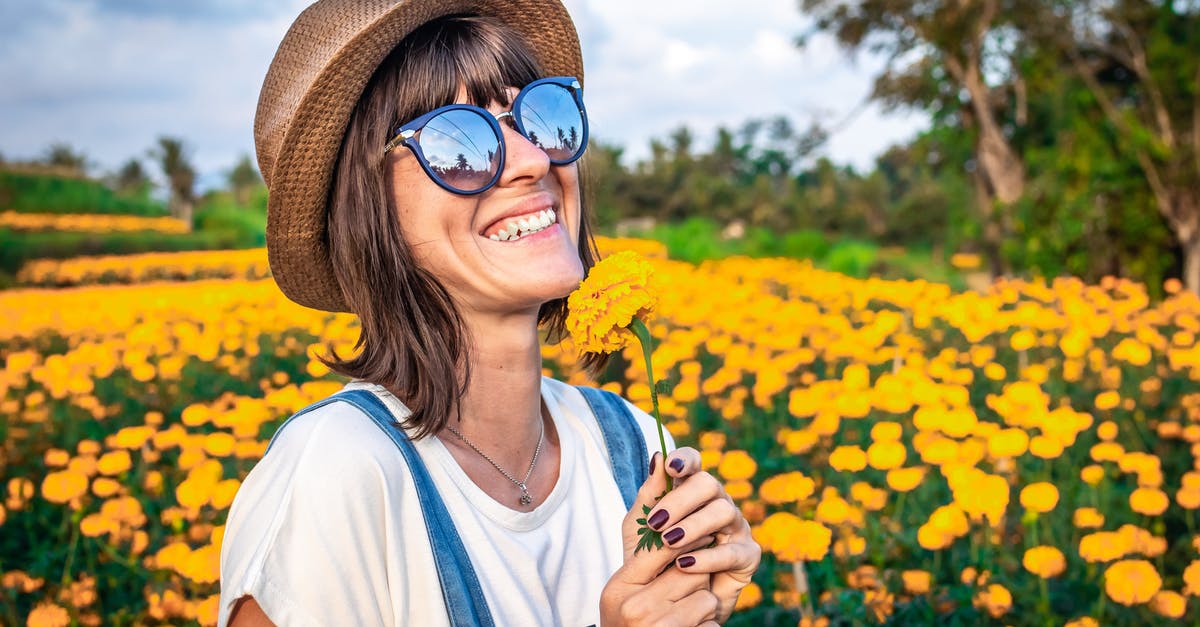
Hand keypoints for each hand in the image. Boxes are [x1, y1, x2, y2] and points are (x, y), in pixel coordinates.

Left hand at [655, 447, 760, 622]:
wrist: (667, 605)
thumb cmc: (654, 561)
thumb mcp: (640, 530)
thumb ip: (648, 496)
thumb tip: (657, 457)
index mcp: (691, 493)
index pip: (694, 465)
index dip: (686, 460)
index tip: (671, 466)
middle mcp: (717, 504)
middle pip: (709, 484)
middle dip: (681, 500)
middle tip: (656, 523)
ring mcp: (735, 528)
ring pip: (723, 511)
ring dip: (693, 526)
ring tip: (668, 542)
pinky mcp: (747, 556)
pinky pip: (732, 551)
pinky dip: (707, 557)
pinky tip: (684, 564)